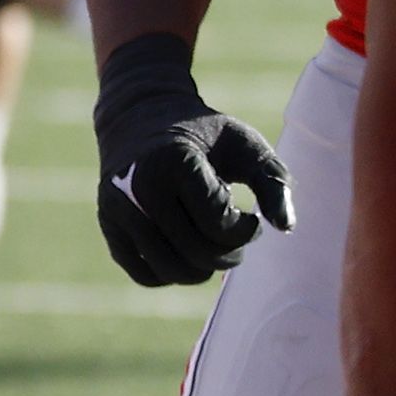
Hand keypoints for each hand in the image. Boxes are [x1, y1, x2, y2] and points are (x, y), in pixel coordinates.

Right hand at [91, 33, 288, 286]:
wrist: (142, 120)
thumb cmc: (205, 136)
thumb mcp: (246, 146)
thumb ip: (273, 182)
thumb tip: (286, 227)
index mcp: (175, 163)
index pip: (219, 223)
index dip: (246, 230)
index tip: (249, 215)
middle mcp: (139, 188)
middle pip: (197, 252)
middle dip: (231, 254)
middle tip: (239, 238)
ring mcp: (118, 210)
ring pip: (171, 270)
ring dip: (205, 270)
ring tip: (215, 247)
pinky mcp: (109, 227)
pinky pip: (145, 275)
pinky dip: (174, 275)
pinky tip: (188, 253)